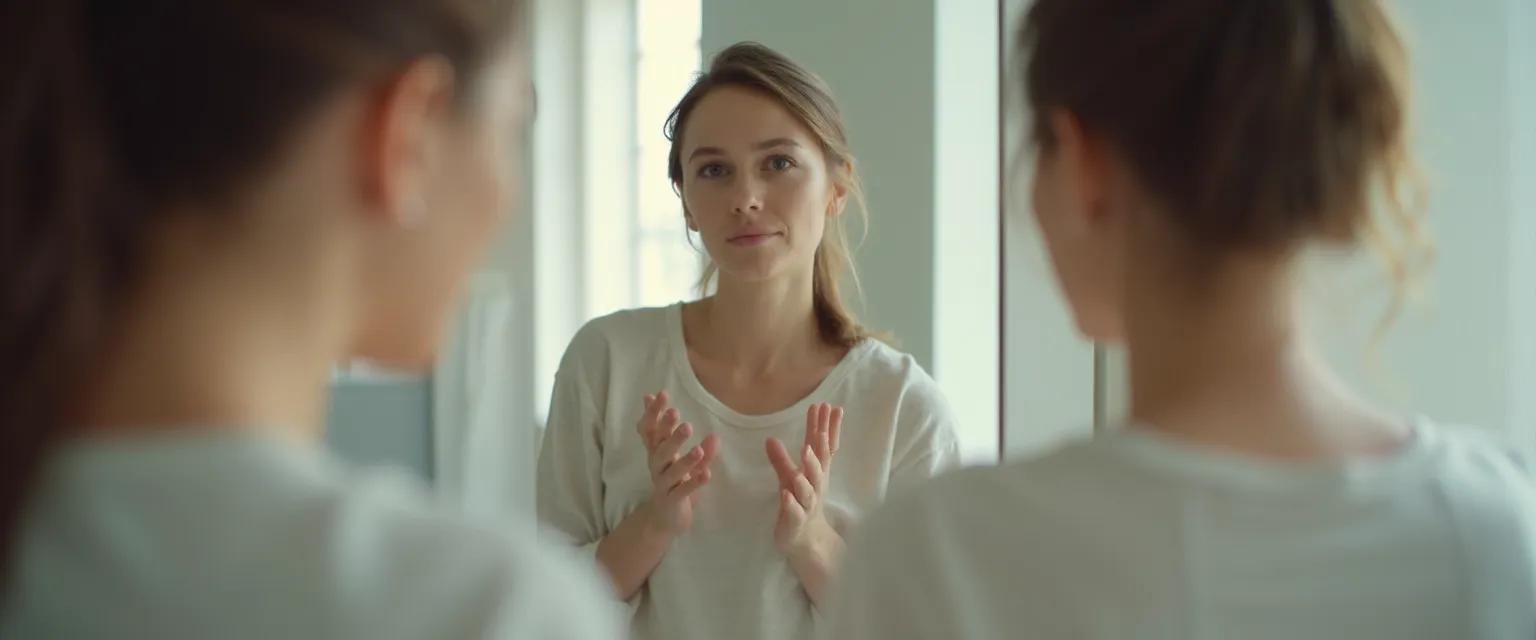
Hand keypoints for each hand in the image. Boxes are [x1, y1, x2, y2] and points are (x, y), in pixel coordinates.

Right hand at [637, 391, 718, 536]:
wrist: (667, 518)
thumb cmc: (676, 482)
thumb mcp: (681, 458)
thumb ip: (685, 438)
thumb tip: (705, 427)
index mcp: (657, 452)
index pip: (651, 430)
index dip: (654, 413)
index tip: (662, 395)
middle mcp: (657, 467)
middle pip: (660, 449)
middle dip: (669, 433)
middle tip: (679, 416)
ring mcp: (664, 485)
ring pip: (671, 471)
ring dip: (684, 459)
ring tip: (698, 448)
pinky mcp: (673, 501)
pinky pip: (683, 491)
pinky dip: (694, 483)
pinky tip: (707, 474)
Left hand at [765, 402, 842, 557]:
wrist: (807, 539)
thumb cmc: (800, 502)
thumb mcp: (793, 476)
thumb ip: (784, 458)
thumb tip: (772, 435)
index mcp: (816, 471)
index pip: (820, 445)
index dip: (824, 426)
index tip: (826, 405)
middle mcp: (815, 484)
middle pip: (819, 462)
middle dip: (820, 444)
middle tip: (819, 426)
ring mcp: (807, 503)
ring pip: (809, 486)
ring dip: (808, 469)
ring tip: (804, 452)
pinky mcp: (796, 520)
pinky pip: (794, 511)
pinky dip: (791, 502)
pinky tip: (785, 493)